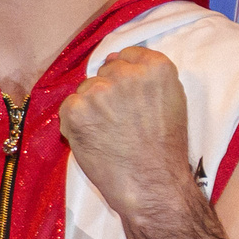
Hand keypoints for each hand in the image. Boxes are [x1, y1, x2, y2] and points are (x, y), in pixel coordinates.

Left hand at [60, 46, 195, 218]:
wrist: (151, 183)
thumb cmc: (164, 148)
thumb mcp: (170, 101)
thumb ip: (145, 77)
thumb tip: (112, 58)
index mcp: (157, 68)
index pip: (128, 56)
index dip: (124, 78)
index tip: (127, 98)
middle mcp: (127, 73)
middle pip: (104, 71)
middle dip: (107, 93)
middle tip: (118, 122)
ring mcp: (99, 90)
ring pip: (84, 89)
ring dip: (89, 107)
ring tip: (106, 133)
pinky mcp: (76, 109)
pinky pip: (67, 107)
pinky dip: (74, 123)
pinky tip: (92, 140)